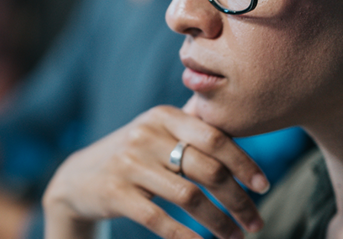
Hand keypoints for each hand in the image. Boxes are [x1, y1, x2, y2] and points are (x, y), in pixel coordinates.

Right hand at [43, 105, 269, 238]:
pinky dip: (188, 237)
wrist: (78, 177)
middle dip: (239, 200)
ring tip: (235, 237)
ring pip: (189, 197)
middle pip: (207, 169)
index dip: (244, 163)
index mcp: (162, 116)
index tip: (264, 186)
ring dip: (219, 223)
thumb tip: (246, 134)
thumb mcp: (156, 134)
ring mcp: (128, 164)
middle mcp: (145, 135)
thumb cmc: (132, 156)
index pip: (214, 137)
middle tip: (256, 222)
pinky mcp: (115, 193)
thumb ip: (192, 131)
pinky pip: (160, 220)